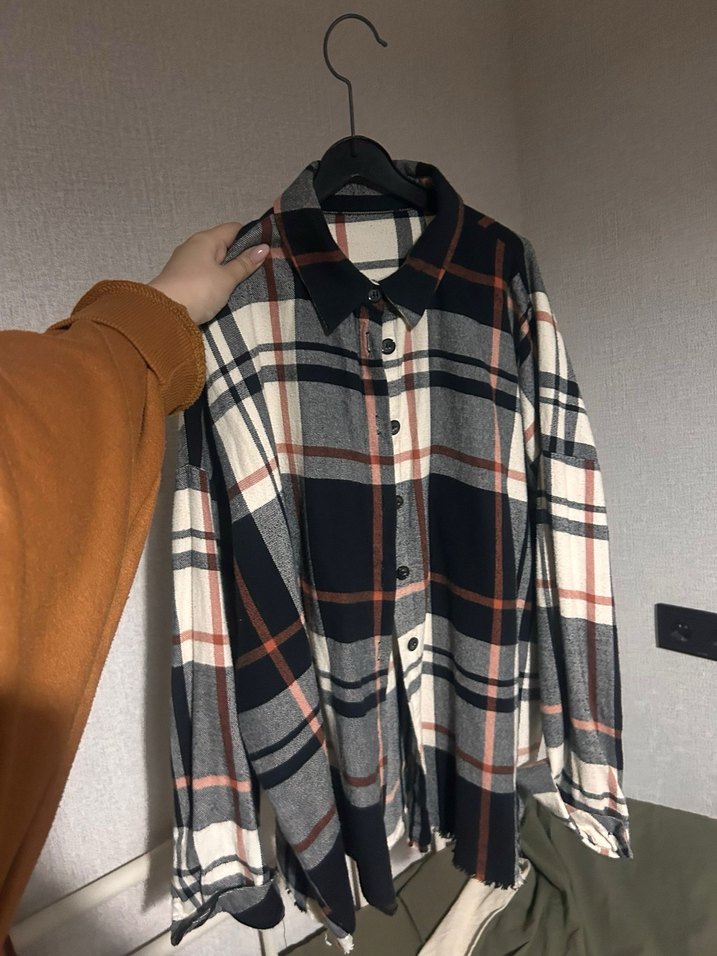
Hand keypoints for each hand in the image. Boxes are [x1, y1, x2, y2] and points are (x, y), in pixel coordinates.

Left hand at [147, 222, 268, 325]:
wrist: (164, 314)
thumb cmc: (198, 291)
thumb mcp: (226, 278)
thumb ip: (244, 264)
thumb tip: (263, 248)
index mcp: (206, 239)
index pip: (233, 229)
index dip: (251, 236)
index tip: (267, 250)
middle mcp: (194, 246)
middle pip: (223, 244)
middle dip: (241, 255)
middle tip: (262, 268)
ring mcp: (186, 263)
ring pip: (214, 260)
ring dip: (228, 269)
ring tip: (248, 281)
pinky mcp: (182, 279)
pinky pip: (205, 273)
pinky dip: (217, 278)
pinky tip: (227, 289)